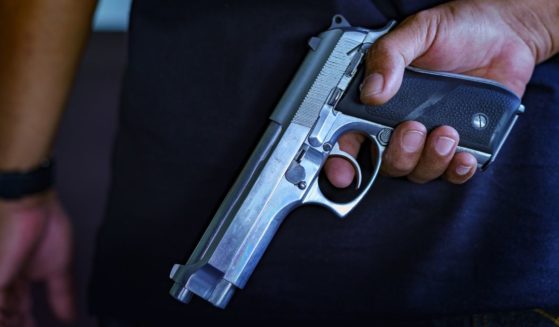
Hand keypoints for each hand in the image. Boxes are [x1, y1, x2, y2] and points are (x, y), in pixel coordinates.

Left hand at [0, 190, 73, 325]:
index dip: (28, 322)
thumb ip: (62, 294)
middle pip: (10, 312)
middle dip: (21, 324)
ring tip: (25, 325)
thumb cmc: (46, 227)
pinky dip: (7, 317)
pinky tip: (15, 321)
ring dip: (14, 321)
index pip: (20, 308)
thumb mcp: (60, 268)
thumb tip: (70, 313)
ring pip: (2, 311)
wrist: (35, 209)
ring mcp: (0, 279)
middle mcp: (7, 279)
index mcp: (21, 277)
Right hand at [326, 0, 556, 185]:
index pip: (351, 136)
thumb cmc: (458, 29)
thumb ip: (389, 56)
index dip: (343, 160)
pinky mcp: (462, 144)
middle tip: (413, 128)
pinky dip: (457, 170)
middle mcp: (401, 123)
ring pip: (417, 172)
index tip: (344, 173)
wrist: (505, 33)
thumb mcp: (418, 32)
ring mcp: (431, 137)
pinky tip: (464, 154)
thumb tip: (372, 90)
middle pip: (385, 162)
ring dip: (430, 160)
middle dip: (398, 155)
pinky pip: (452, 173)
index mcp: (381, 99)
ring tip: (447, 132)